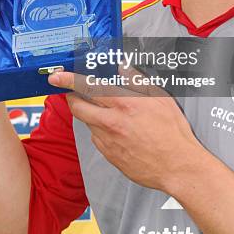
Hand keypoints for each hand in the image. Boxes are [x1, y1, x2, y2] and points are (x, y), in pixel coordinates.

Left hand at [48, 69, 199, 191]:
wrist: (177, 167)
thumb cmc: (172, 131)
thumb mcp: (159, 97)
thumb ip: (137, 80)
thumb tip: (122, 67)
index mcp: (124, 103)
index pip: (88, 86)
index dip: (69, 79)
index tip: (56, 76)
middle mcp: (111, 122)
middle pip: (78, 107)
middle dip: (71, 97)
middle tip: (73, 92)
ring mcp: (108, 141)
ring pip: (87, 122)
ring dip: (90, 114)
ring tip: (108, 112)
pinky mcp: (109, 155)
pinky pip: (97, 138)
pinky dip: (101, 131)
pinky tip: (117, 131)